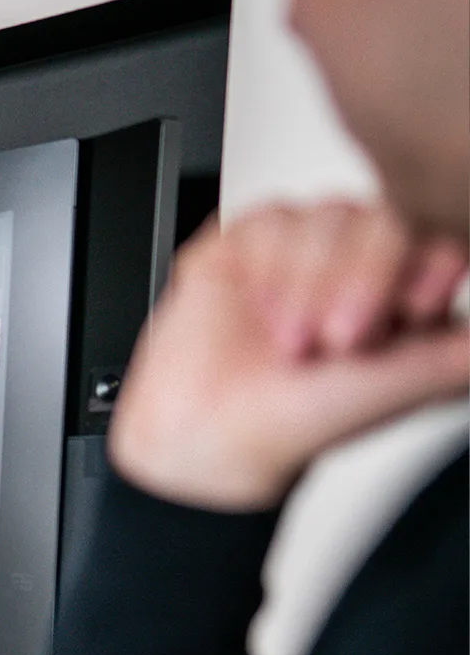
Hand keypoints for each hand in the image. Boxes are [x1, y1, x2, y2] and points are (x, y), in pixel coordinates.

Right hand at [110, 201, 468, 511]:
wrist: (209, 438)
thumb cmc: (298, 423)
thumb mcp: (406, 384)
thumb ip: (461, 351)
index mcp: (406, 293)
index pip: (434, 237)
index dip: (420, 267)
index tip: (407, 312)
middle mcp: (357, 265)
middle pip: (382, 219)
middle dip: (356, 282)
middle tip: (335, 342)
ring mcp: (301, 251)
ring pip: (327, 216)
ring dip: (305, 282)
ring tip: (288, 339)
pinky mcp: (244, 244)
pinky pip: (269, 218)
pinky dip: (266, 266)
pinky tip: (255, 305)